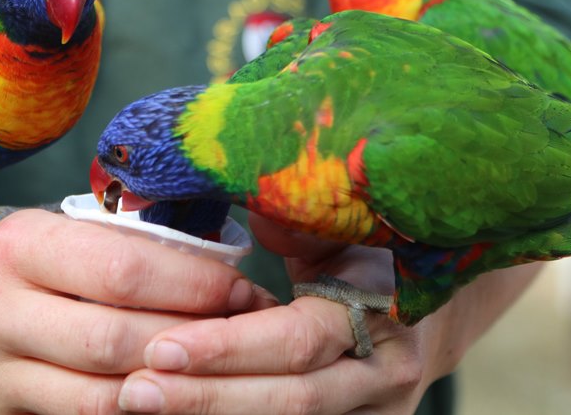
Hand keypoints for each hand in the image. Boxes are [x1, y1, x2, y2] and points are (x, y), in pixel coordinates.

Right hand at [0, 209, 276, 413]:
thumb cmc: (28, 260)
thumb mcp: (66, 232)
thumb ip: (130, 247)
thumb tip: (226, 274)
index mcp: (18, 245)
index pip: (123, 270)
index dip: (194, 285)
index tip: (241, 289)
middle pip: (116, 340)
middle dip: (192, 340)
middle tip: (242, 333)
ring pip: (102, 397)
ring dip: (172, 385)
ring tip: (214, 367)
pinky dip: (136, 410)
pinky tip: (170, 393)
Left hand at [116, 212, 539, 414]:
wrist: (433, 293)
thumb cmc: (366, 238)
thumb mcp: (331, 216)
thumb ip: (284, 213)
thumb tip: (202, 180)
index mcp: (384, 308)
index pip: (297, 339)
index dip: (228, 347)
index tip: (159, 348)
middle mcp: (387, 371)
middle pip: (291, 397)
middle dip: (208, 397)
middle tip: (138, 391)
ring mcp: (377, 410)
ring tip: (145, 403)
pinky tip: (180, 414)